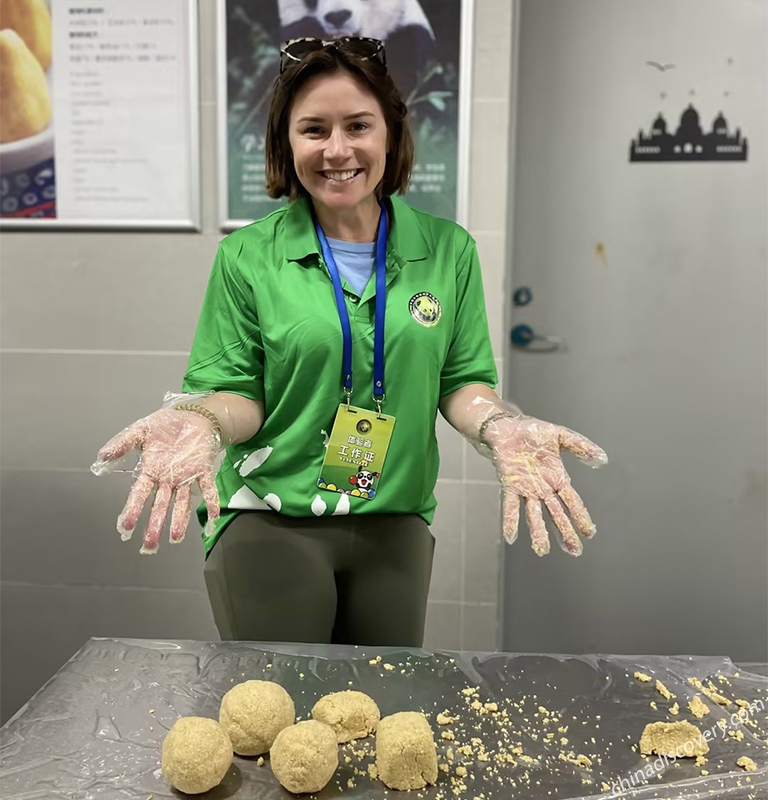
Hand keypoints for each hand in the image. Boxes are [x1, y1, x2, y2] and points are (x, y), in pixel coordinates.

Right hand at [91, 409, 220, 553]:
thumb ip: (123, 443)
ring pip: (182, 502)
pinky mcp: (203, 470)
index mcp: (151, 470)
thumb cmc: (166, 425)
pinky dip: (211, 502)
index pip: (140, 494)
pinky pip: (208, 488)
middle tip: (149, 545)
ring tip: (175, 538)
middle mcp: (168, 479)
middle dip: (155, 525)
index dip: (133, 509)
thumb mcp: (141, 430)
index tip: (125, 526)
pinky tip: (212, 516)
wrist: (192, 415)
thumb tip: (101, 456)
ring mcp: (186, 476)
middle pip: (160, 505)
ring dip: (179, 520)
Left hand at [485, 415, 607, 555]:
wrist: (508, 427)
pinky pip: (511, 506)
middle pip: (556, 514)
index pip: (572, 502)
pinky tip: (511, 536)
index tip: (589, 533)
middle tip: (574, 551)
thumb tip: (602, 458)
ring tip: (542, 550)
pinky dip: (511, 520)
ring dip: (539, 532)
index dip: (580, 516)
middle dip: (565, 532)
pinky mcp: (510, 485)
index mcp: (557, 478)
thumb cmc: (532, 432)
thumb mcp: (560, 436)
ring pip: (534, 515)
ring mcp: (526, 489)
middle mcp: (543, 488)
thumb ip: (580, 446)